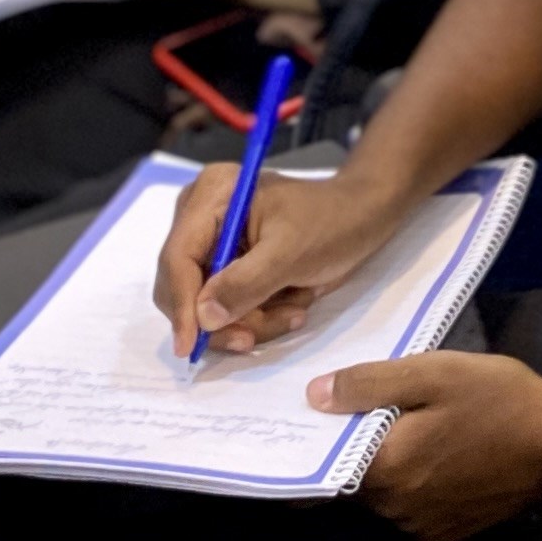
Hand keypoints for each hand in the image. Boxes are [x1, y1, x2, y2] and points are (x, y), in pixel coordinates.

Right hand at [156, 158, 408, 359]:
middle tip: (255, 336)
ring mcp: (212, 242)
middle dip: (222, 316)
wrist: (363, 215)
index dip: (181, 304)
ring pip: (205, 304)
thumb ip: (246, 283)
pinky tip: (291, 306)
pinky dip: (256, 315)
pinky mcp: (228, 265)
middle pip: (184, 286)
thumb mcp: (292, 252)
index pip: (177, 257)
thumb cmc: (333, 221)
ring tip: (294, 310)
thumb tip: (202, 317)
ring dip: (248, 318)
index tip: (190, 345)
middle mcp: (200, 217)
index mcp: (211, 196)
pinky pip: (226, 305)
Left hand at [313, 352, 541, 540]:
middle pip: (355, 480)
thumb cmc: (500, 401)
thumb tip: (315, 395)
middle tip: (385, 414)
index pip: (325, 464)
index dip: (322, 439)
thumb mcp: (437, 372)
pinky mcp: (447, 534)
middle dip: (361, 451)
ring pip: (384, 497)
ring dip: (392, 471)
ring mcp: (421, 526)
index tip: (325, 418)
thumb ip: (371, 383)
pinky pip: (412, 510)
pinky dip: (416, 488)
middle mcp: (395, 508)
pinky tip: (443, 460)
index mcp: (386, 468)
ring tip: (420, 435)